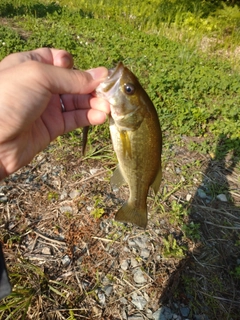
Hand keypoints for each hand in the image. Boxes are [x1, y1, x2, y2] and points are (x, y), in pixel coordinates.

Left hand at [0, 48, 109, 179]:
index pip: (58, 60)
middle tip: (109, 92)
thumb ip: (71, 77)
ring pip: (76, 101)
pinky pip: (74, 119)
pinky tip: (100, 116)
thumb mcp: (39, 77)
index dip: (74, 64)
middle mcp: (40, 86)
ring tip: (108, 108)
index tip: (89, 71)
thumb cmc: (8, 99)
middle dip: (91, 86)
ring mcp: (46, 107)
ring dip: (94, 103)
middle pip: (73, 82)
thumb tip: (101, 74)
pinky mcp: (52, 127)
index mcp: (31, 66)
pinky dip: (88, 117)